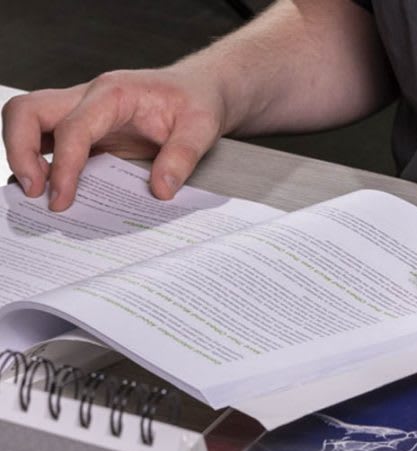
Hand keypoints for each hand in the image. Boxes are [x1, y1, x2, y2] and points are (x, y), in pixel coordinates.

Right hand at [2, 67, 227, 210]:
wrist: (197, 91)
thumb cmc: (196, 101)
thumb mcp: (203, 127)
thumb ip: (183, 157)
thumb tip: (161, 190)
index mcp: (113, 94)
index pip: (72, 127)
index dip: (63, 166)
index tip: (62, 199)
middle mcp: (87, 99)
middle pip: (26, 111)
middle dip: (19, 151)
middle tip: (34, 193)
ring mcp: (81, 114)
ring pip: (27, 123)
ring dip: (24, 158)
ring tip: (39, 196)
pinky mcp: (84, 132)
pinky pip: (48, 143)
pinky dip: (42, 166)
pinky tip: (55, 192)